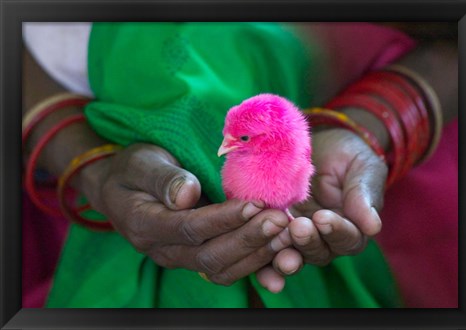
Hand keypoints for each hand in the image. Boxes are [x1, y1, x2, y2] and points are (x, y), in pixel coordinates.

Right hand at [80, 143, 290, 285]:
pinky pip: (227, 269)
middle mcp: (162, 249)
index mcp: (144, 224)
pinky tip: (280, 251)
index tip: (255, 204)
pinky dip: (255, 263)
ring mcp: (179, 257)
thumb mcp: (141, 163)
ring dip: (257, 255)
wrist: (123, 188)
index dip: (224, 219)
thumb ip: (162, 179)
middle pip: (209, 256)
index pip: (189, 228)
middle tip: (280, 220)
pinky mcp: (196, 256)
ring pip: (221, 269)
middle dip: (249, 239)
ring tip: (287, 234)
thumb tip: (187, 195)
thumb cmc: (133, 169)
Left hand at [256, 128, 386, 291]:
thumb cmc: (347, 156)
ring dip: (282, 253)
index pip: (347, 239)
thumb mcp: (362, 169)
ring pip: (291, 254)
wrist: (318, 145)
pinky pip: (266, 248)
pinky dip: (260, 259)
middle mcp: (324, 240)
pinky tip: (252, 263)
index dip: (336, 231)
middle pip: (318, 252)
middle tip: (297, 228)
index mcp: (351, 229)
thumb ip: (364, 195)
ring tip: (274, 240)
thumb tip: (373, 226)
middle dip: (307, 242)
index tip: (323, 217)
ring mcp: (296, 237)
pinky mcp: (272, 229)